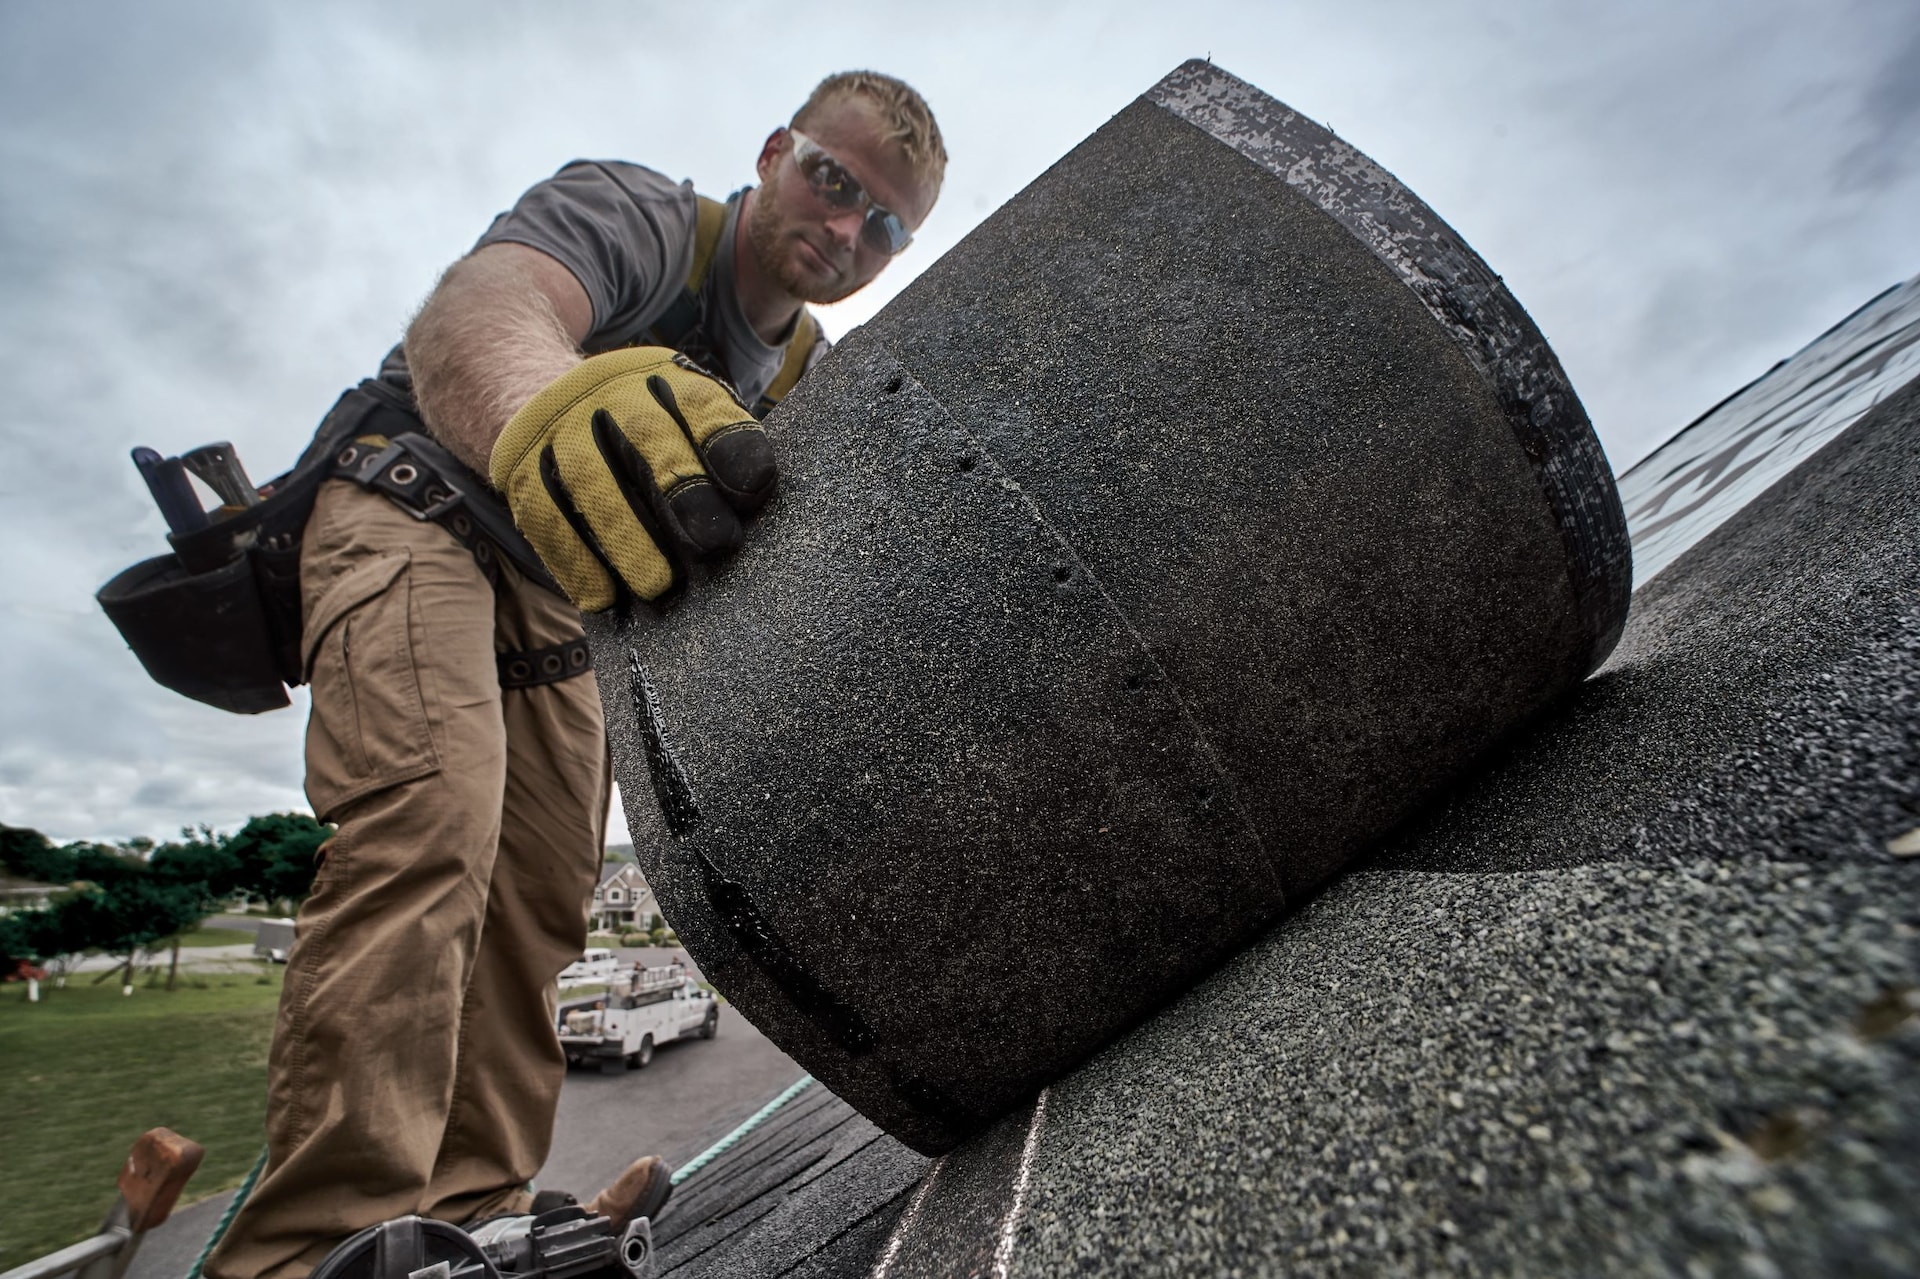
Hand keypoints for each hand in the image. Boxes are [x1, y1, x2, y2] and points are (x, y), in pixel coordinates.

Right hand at [491, 347, 776, 609]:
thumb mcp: (682, 424)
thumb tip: (750, 513)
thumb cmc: (643, 435)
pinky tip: (603, 597)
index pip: (699, 401)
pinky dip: (574, 559)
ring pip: (589, 477)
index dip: (728, 444)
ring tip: (657, 585)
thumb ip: (717, 458)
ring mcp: (558, 425)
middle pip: (646, 433)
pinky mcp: (520, 467)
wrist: (541, 398)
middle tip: (716, 544)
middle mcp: (608, 392)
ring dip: (625, 535)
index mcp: (662, 379)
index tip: (753, 489)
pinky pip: (543, 515)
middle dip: (683, 490)